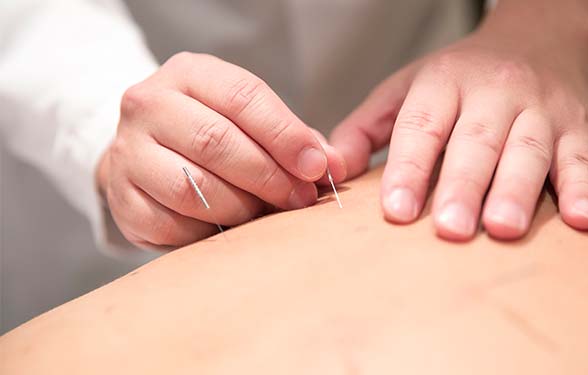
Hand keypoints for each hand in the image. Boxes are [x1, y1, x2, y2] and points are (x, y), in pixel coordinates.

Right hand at [97, 52, 345, 249]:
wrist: (144, 151)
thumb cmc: (210, 132)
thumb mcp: (248, 119)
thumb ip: (292, 139)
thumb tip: (333, 165)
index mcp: (189, 74)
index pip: (243, 97)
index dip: (286, 134)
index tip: (317, 166)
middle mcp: (149, 104)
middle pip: (216, 141)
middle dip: (269, 176)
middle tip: (300, 198)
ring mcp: (127, 151)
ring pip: (193, 187)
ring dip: (241, 208)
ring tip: (265, 214)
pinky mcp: (120, 197)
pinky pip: (170, 224)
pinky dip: (207, 233)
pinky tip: (227, 228)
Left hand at [331, 0, 587, 239]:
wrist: (539, 37)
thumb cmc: (463, 76)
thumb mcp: (408, 89)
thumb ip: (367, 129)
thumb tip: (331, 171)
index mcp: (444, 83)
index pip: (422, 125)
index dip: (408, 167)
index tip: (395, 210)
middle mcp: (493, 92)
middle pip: (476, 141)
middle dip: (463, 186)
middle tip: (449, 229)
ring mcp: (539, 108)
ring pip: (528, 149)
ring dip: (517, 190)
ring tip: (502, 228)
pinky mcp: (578, 125)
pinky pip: (581, 157)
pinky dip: (583, 189)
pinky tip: (581, 221)